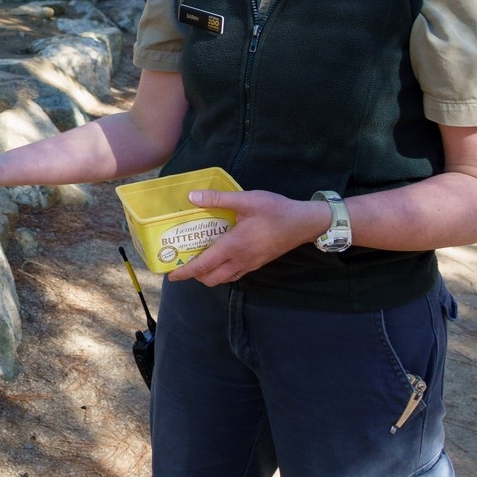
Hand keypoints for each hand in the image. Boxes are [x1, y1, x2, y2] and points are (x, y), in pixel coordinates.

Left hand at [167, 189, 328, 285]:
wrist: (304, 223)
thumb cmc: (276, 210)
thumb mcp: (246, 200)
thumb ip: (219, 199)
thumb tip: (192, 197)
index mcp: (234, 246)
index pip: (204, 266)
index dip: (186, 272)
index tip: (171, 275)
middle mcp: (241, 260)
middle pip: (211, 279)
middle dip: (195, 276)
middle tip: (183, 264)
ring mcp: (250, 264)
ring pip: (224, 278)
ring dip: (209, 275)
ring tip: (198, 260)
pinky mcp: (258, 263)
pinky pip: (235, 274)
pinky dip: (222, 271)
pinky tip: (220, 256)